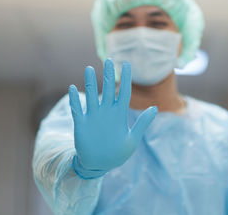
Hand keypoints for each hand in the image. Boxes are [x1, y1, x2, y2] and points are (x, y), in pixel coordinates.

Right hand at [68, 59, 157, 178]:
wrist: (99, 165)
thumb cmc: (117, 153)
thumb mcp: (133, 139)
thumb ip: (143, 123)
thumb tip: (155, 108)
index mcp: (119, 114)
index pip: (124, 92)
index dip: (125, 78)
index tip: (127, 64)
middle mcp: (107, 112)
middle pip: (108, 89)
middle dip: (109, 75)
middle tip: (109, 61)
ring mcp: (93, 116)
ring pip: (92, 95)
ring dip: (90, 82)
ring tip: (89, 69)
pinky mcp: (81, 124)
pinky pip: (77, 109)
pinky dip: (75, 100)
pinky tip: (73, 88)